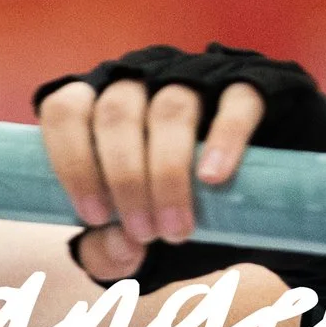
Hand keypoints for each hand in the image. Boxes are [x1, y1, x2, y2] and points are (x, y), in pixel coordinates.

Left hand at [39, 72, 267, 282]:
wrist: (260, 182)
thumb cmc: (176, 201)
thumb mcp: (137, 229)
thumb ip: (110, 249)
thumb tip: (119, 248)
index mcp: (100, 103)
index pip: (65, 110)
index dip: (73, 162)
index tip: (95, 216)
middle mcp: (142, 79)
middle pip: (117, 112)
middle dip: (125, 179)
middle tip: (144, 234)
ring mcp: (196, 77)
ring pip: (170, 107)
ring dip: (167, 172)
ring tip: (176, 227)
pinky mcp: (249, 84)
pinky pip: (236, 100)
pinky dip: (224, 139)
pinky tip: (213, 178)